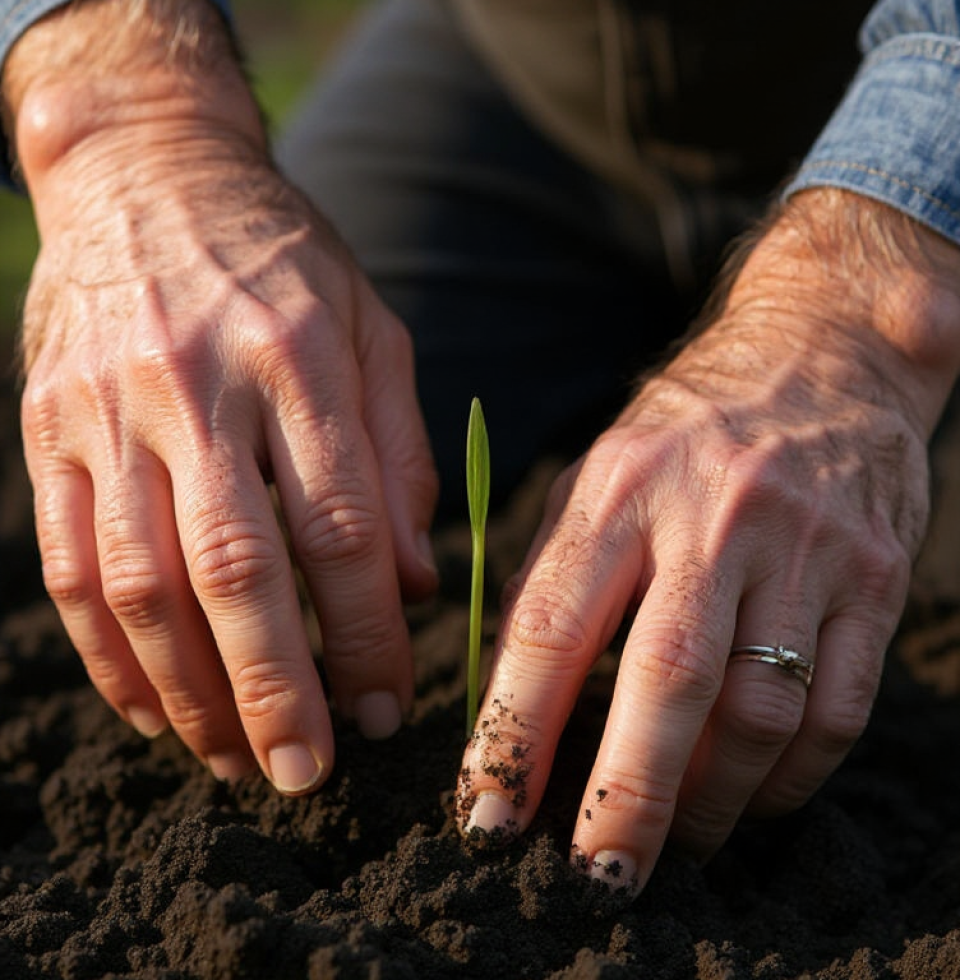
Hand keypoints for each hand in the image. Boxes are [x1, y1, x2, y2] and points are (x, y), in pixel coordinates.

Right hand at [8, 0, 437, 791]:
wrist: (149, 175)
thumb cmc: (284, 262)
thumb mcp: (374, 331)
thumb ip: (400, 458)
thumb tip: (417, 585)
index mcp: (300, 361)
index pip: (342, 528)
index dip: (370, 632)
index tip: (391, 704)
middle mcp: (199, 389)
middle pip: (234, 569)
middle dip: (275, 689)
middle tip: (308, 772)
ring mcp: (110, 412)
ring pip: (139, 583)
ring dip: (188, 691)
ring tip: (231, 759)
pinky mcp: (49, 430)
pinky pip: (68, 562)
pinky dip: (108, 654)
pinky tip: (151, 707)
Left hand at [457, 190, 959, 893]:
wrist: (821, 357)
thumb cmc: (685, 431)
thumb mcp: (598, 472)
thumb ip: (554, 572)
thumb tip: (509, 689)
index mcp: (621, 488)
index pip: (554, 622)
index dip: (515, 728)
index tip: (488, 811)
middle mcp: (714, 515)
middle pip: (668, 677)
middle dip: (624, 792)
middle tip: (596, 872)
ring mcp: (804, 547)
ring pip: (762, 706)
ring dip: (711, 795)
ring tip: (672, 837)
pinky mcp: (875, 575)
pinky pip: (838, 704)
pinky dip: (794, 775)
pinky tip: (755, 799)